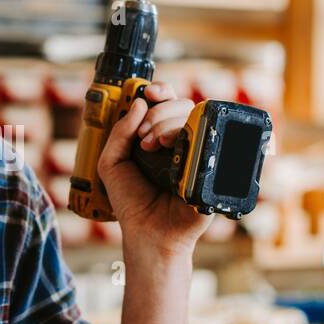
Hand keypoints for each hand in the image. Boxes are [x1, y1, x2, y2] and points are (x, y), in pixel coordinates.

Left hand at [97, 81, 212, 261]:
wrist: (149, 232)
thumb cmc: (131, 201)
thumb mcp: (112, 163)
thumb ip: (119, 132)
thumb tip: (140, 103)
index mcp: (160, 136)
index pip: (166, 102)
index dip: (160, 91)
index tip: (148, 93)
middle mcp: (181, 141)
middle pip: (180, 105)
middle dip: (158, 114)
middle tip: (142, 138)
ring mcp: (198, 151)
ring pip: (194, 118)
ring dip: (168, 124)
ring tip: (151, 146)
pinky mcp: (212, 165)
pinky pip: (210, 139)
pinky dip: (190, 137)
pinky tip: (173, 149)